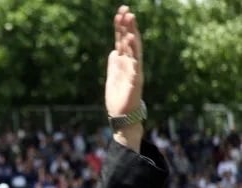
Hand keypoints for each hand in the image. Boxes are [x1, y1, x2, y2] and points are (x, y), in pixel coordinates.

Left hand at [105, 6, 142, 148]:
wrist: (122, 115)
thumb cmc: (119, 96)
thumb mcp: (114, 75)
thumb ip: (115, 62)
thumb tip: (114, 49)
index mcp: (124, 61)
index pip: (123, 40)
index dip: (121, 27)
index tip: (120, 12)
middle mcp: (131, 63)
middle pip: (130, 41)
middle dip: (128, 26)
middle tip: (126, 10)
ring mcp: (134, 71)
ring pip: (134, 49)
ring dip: (132, 35)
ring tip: (130, 21)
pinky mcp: (135, 81)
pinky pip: (135, 64)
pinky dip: (133, 53)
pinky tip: (131, 43)